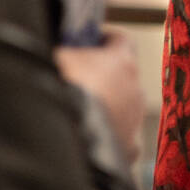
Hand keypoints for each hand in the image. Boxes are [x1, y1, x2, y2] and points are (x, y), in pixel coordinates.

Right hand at [53, 29, 143, 165]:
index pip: (121, 40)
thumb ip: (62, 52)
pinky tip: (83, 142)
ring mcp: (135, 121)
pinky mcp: (130, 149)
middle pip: (123, 76)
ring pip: (122, 109)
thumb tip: (58, 51)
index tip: (89, 42)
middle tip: (78, 81)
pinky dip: (104, 139)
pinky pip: (118, 139)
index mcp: (121, 61)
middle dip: (103, 77)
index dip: (105, 40)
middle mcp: (135, 89)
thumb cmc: (62, 92)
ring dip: (105, 109)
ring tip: (77, 116)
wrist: (66, 143)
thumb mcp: (55, 60)